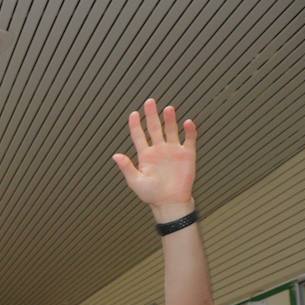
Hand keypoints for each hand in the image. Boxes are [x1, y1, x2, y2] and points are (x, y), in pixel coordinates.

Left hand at [112, 98, 197, 220]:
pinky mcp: (187, 154)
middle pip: (155, 128)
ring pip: (171, 130)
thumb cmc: (152, 195)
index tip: (133, 114)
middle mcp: (159, 150)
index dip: (136, 125)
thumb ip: (126, 167)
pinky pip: (189, 139)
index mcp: (145, 156)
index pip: (139, 136)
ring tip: (168, 109)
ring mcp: (173, 151)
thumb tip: (115, 156)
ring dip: (170, 120)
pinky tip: (187, 123)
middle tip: (150, 102)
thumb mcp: (135, 181)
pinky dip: (189, 131)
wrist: (170, 202)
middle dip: (152, 115)